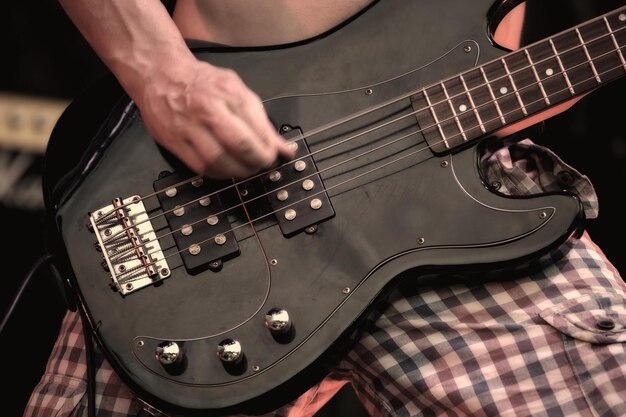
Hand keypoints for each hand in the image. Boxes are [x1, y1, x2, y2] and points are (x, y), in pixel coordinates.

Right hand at [137, 58, 294, 178]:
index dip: (270, 148)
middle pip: (238, 145)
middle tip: (263, 164)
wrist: (160, 74)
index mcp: (227, 93)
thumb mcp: (237, 90)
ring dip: (238, 171)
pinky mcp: (174, 142)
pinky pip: (200, 167)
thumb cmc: (202, 82)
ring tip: (246, 168)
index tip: (276, 155)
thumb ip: (261, 120)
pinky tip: (227, 169)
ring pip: (218, 160)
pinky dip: (219, 174)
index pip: (256, 128)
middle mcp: (207, 109)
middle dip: (257, 161)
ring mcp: (188, 127)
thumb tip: (284, 148)